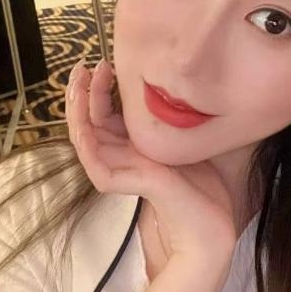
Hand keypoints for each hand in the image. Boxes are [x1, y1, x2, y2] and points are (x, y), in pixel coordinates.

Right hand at [65, 58, 237, 271]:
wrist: (212, 227)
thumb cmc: (206, 188)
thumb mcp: (187, 143)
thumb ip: (170, 122)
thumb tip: (173, 87)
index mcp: (134, 148)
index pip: (106, 115)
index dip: (100, 90)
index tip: (103, 64)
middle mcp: (123, 157)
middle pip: (90, 121)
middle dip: (83, 93)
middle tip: (81, 66)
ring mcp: (120, 172)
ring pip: (85, 138)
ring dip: (78, 110)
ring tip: (78, 82)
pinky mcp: (122, 186)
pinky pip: (95, 163)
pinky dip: (85, 142)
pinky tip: (83, 123)